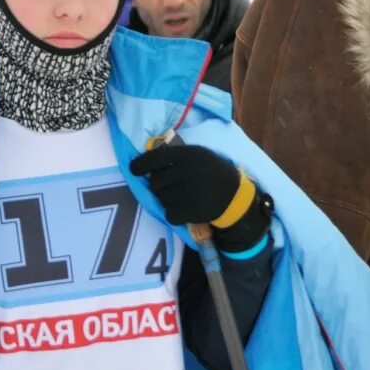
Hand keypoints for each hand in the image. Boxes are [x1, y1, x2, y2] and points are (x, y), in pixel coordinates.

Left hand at [129, 144, 270, 252]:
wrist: (236, 197)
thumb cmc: (214, 172)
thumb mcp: (199, 155)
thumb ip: (176, 155)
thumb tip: (148, 159)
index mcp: (187, 155)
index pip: (154, 158)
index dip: (140, 165)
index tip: (133, 170)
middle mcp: (186, 172)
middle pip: (154, 183)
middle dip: (158, 187)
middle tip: (170, 188)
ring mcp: (188, 192)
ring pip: (161, 199)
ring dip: (167, 200)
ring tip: (182, 197)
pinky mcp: (191, 211)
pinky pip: (169, 214)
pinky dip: (174, 214)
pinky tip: (184, 209)